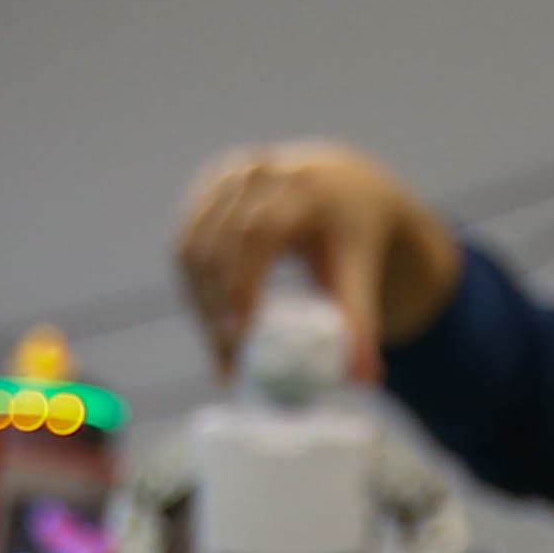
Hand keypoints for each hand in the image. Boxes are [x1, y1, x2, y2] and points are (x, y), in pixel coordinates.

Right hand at [173, 142, 465, 379]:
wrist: (341, 184)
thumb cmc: (352, 233)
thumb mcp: (361, 268)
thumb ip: (362, 321)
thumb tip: (366, 379)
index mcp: (302, 186)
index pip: (260, 233)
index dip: (243, 284)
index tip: (241, 335)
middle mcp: (259, 173)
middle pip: (220, 245)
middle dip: (218, 307)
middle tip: (229, 359)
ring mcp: (226, 178)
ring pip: (195, 248)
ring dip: (202, 304)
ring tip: (223, 350)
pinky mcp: (206, 190)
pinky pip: (187, 245)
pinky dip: (195, 289)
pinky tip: (212, 322)